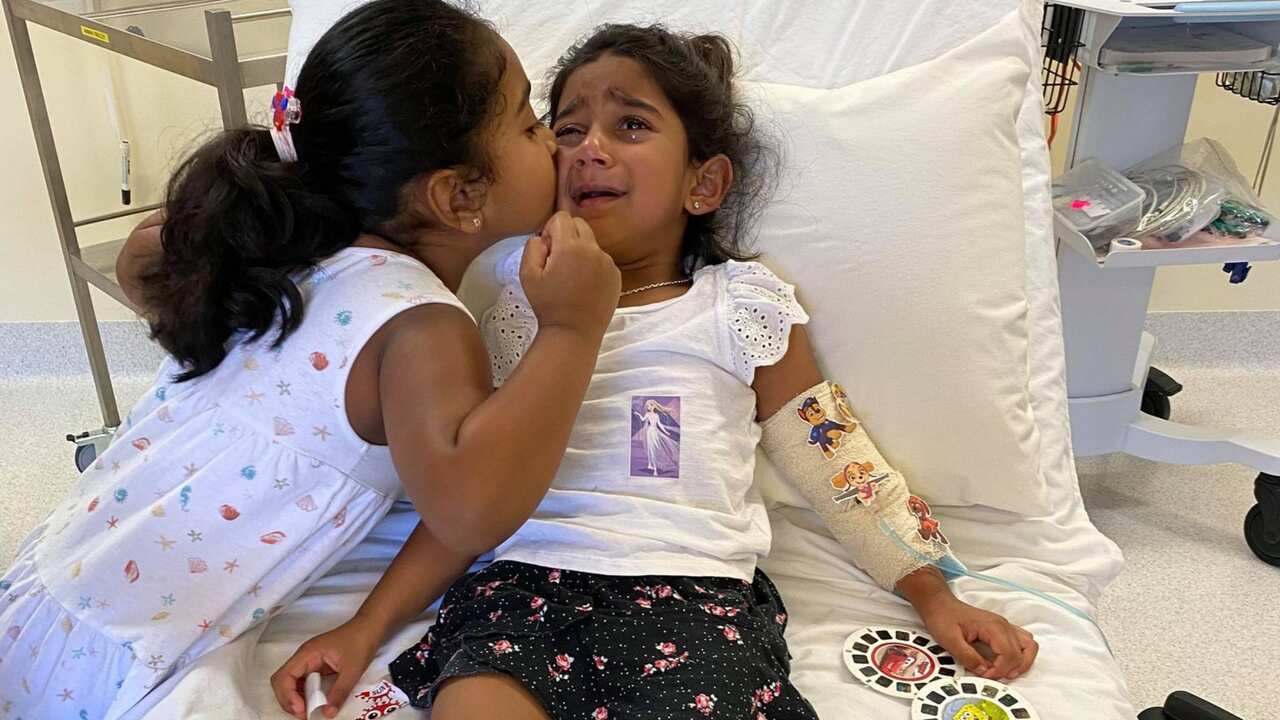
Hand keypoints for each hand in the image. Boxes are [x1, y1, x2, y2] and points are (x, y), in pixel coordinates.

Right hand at [270, 615, 382, 718]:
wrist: (369, 628)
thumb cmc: (360, 642)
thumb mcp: (352, 670)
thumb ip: (339, 693)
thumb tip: (327, 713)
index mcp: (308, 654)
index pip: (284, 676)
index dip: (288, 696)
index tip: (301, 709)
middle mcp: (304, 657)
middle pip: (282, 681)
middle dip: (288, 700)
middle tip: (302, 714)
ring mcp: (309, 662)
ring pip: (291, 683)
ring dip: (295, 699)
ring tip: (307, 712)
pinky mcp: (316, 667)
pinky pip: (302, 683)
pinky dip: (304, 695)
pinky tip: (313, 703)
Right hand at [520, 211, 619, 337]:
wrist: (573, 333)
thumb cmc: (547, 305)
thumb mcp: (527, 274)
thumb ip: (533, 246)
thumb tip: (544, 237)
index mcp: (570, 247)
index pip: (562, 217)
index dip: (550, 230)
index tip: (547, 250)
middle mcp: (593, 250)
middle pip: (580, 224)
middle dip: (567, 235)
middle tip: (558, 261)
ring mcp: (607, 262)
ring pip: (591, 243)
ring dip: (580, 251)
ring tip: (571, 277)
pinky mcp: (616, 275)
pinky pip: (602, 259)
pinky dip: (592, 265)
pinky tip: (583, 286)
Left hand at [917, 596, 1037, 680]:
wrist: (939, 604)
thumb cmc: (943, 618)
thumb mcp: (949, 640)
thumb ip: (967, 657)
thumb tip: (983, 670)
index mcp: (992, 626)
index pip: (1009, 654)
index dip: (999, 670)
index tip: (985, 675)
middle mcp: (1003, 625)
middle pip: (1022, 653)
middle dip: (1010, 669)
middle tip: (993, 676)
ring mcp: (1004, 626)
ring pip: (1029, 646)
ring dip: (1023, 662)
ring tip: (1006, 672)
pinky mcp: (1002, 628)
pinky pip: (1023, 642)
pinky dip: (1021, 655)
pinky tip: (1006, 662)